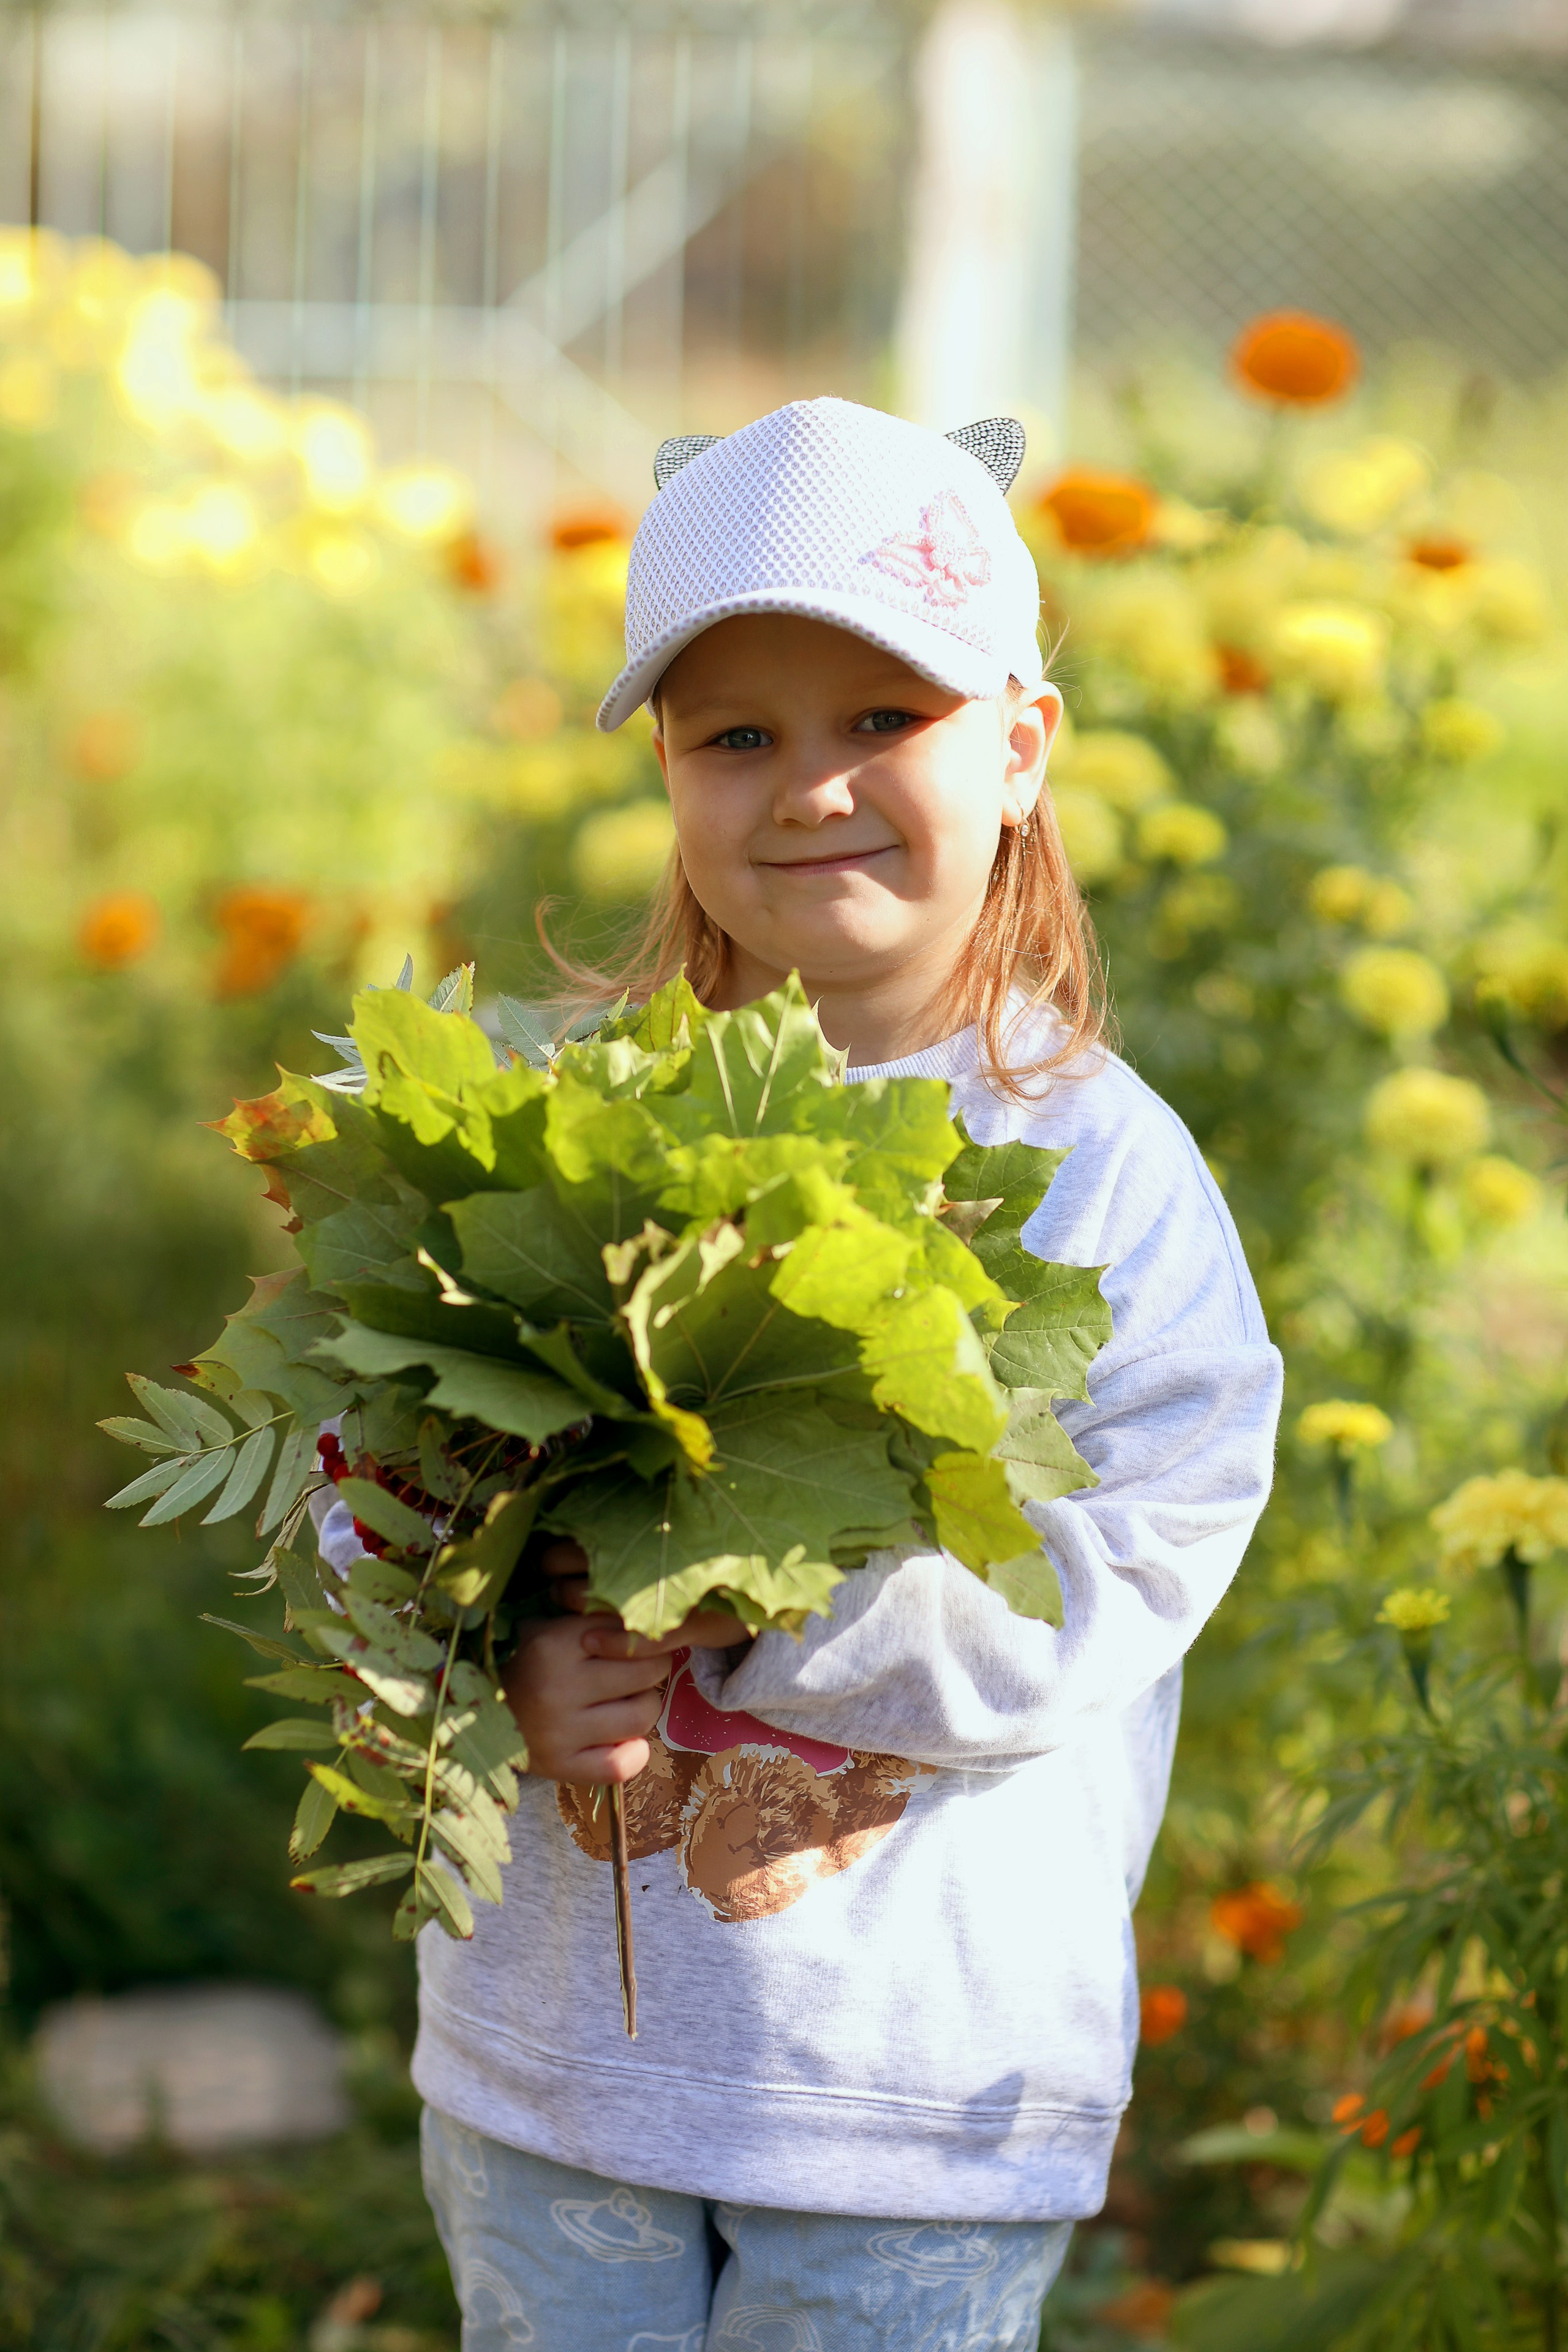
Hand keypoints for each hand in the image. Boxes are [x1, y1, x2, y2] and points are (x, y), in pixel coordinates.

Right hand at [501, 1543, 754, 1786]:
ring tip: (626, 1702)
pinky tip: (623, 1740)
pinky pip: (620, 1765)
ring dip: (642, 1706)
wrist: (470, 1714)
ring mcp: (559, 1732)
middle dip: (650, 1668)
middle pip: (646, 1671)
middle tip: (637, 1671)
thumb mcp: (545, 1627)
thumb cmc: (519, 1663)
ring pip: (641, 1714)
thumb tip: (643, 1615)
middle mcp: (558, 1687)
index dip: (640, 1636)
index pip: (629, 1632)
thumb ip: (590, 1618)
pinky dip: (632, 1753)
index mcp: (553, 1644)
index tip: (635, 1642)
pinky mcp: (560, 1767)